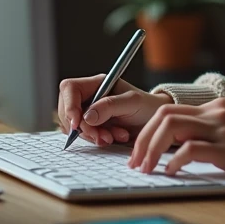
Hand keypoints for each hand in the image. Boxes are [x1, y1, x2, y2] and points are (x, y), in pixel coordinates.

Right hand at [56, 75, 172, 146]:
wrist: (156, 122)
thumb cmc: (147, 106)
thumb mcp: (132, 102)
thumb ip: (109, 106)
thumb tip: (86, 116)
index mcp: (97, 83)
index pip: (70, 89)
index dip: (69, 105)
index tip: (77, 123)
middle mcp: (90, 96)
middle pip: (69, 111)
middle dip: (84, 127)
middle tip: (103, 136)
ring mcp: (89, 112)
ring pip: (76, 126)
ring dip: (93, 135)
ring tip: (115, 136)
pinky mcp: (92, 126)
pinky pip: (84, 136)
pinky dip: (97, 139)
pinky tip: (114, 138)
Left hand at [127, 97, 224, 190]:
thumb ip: (208, 132)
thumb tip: (174, 147)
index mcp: (217, 106)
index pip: (169, 110)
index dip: (147, 132)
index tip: (139, 152)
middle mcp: (217, 112)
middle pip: (164, 115)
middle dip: (142, 139)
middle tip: (135, 162)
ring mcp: (223, 128)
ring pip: (171, 127)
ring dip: (151, 149)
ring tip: (146, 168)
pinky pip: (190, 149)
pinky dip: (174, 161)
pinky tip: (171, 171)